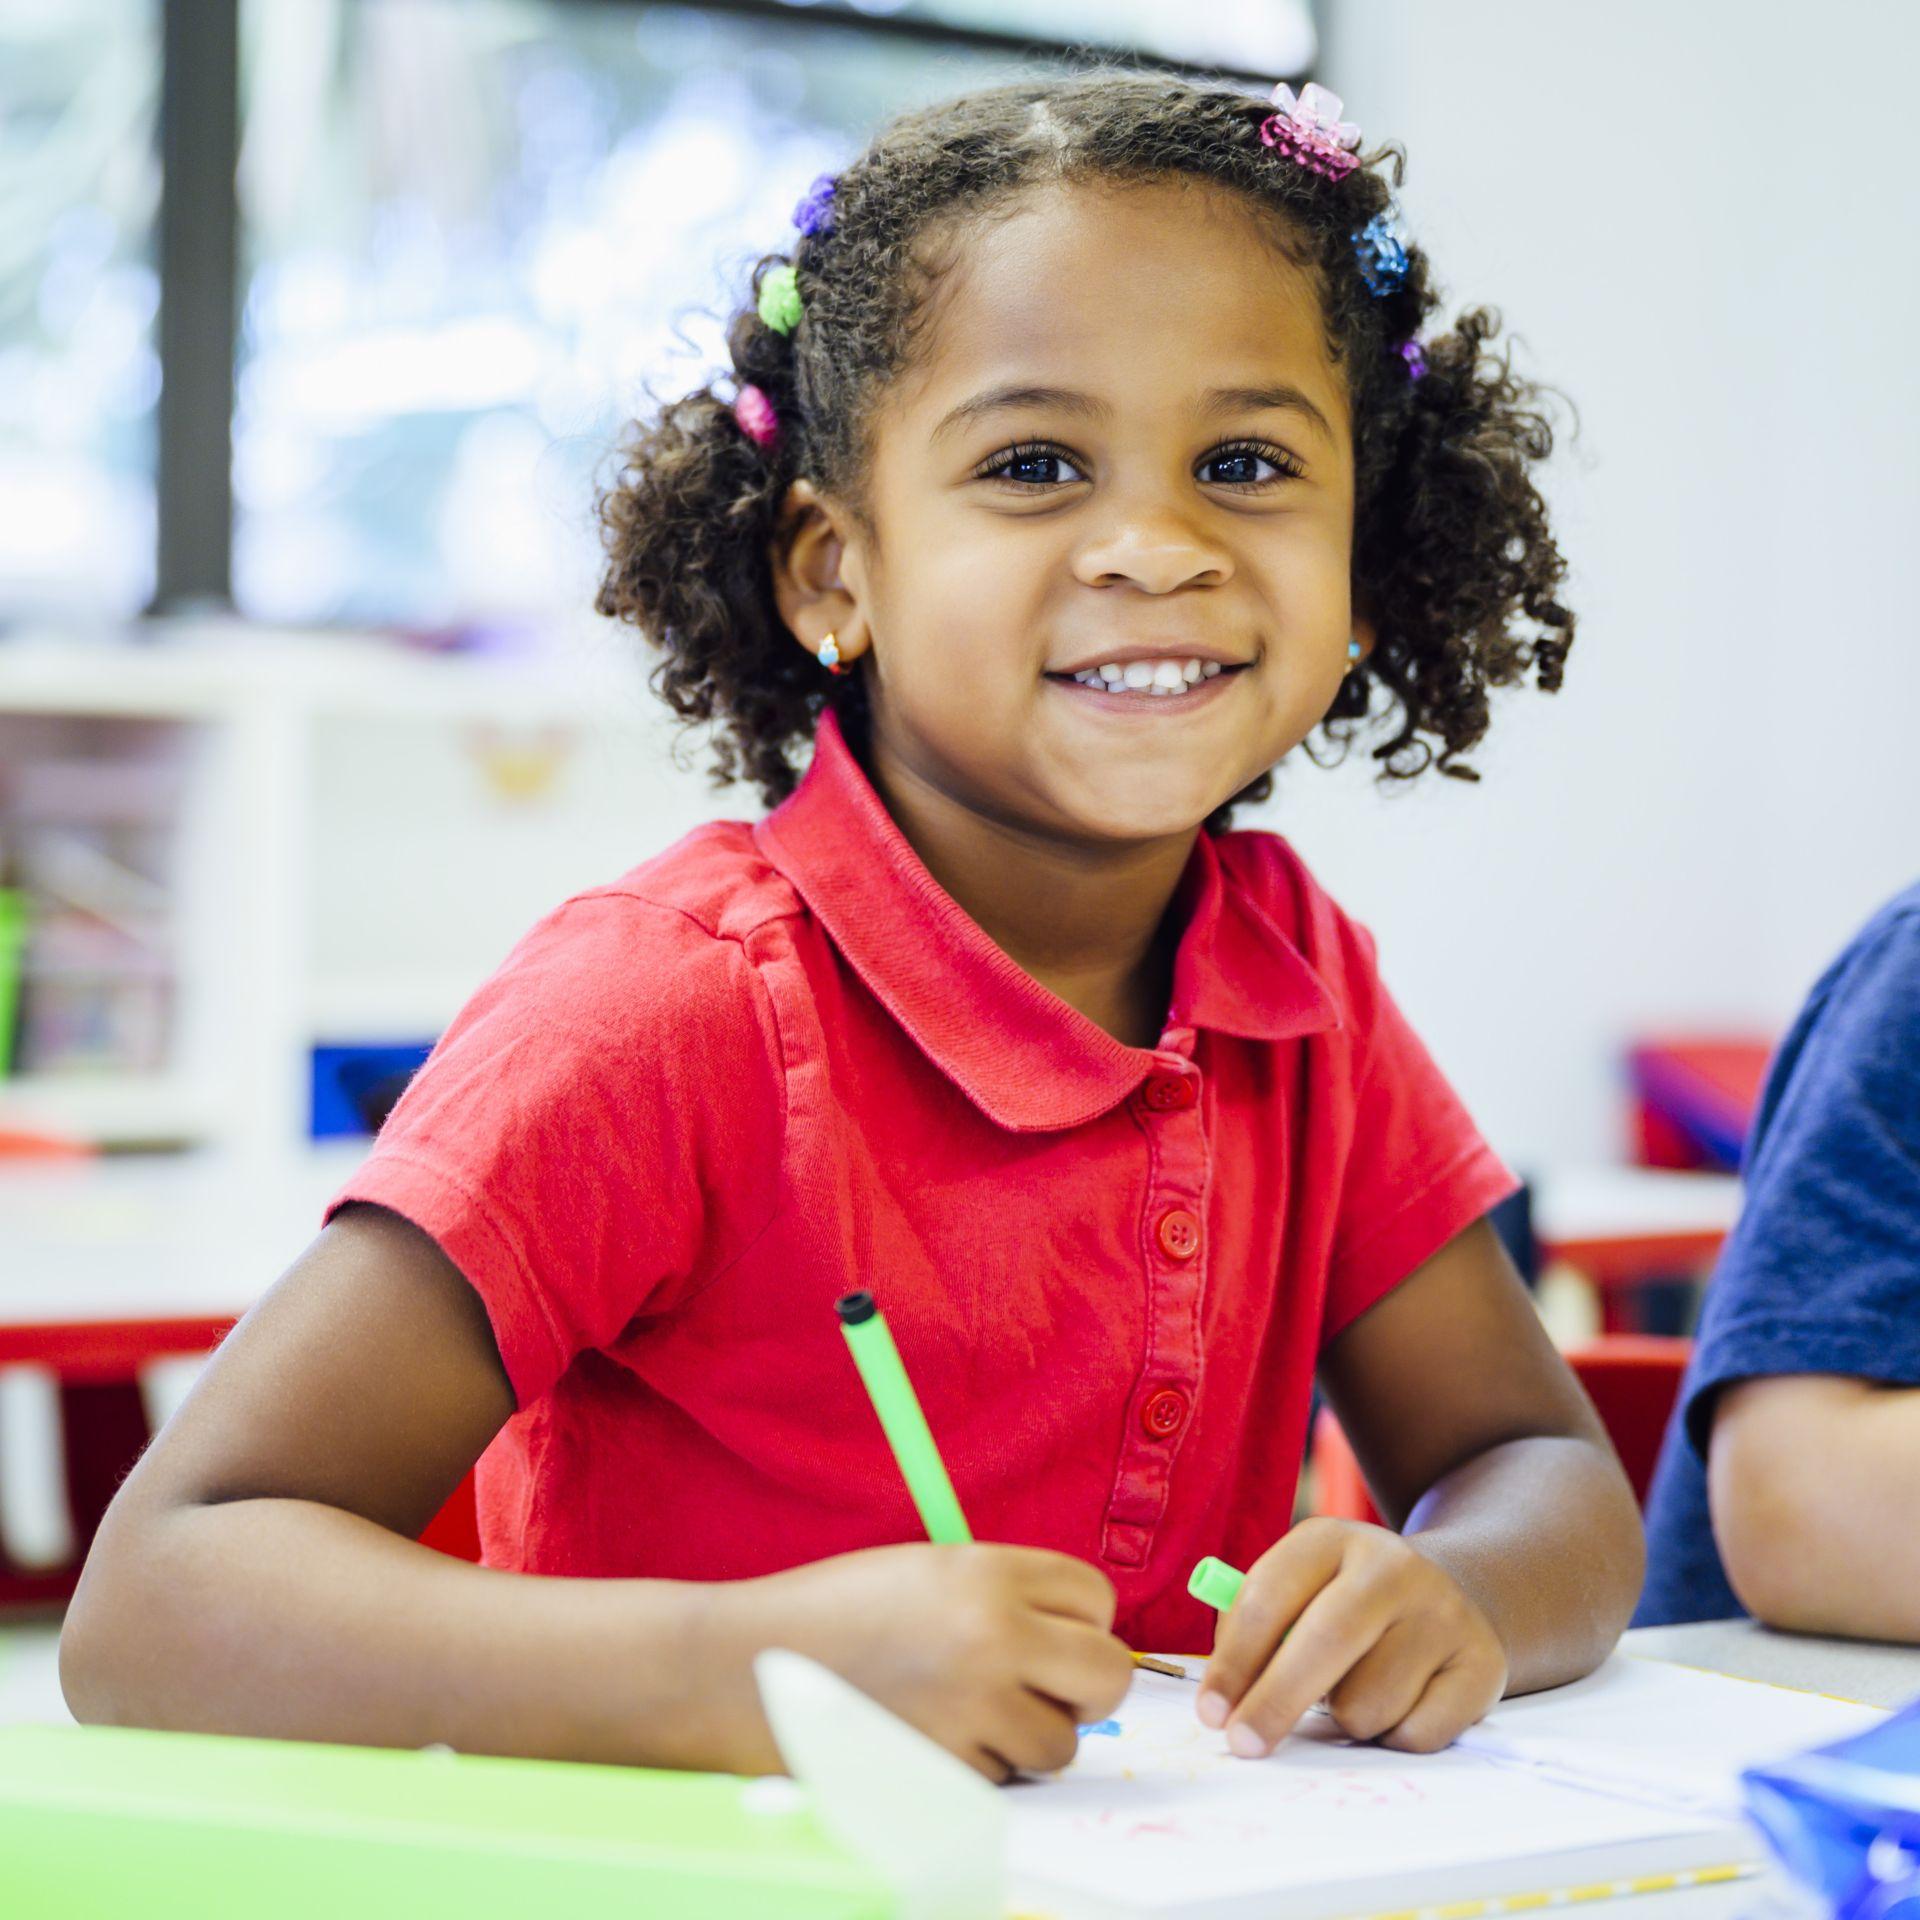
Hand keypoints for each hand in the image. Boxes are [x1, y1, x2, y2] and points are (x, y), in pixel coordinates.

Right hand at [736, 1543, 1134, 1781]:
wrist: (744, 1666)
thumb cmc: (833, 1612)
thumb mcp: (926, 1572)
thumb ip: (1001, 1595)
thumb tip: (1073, 1636)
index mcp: (987, 1573)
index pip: (1096, 1596)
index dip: (1083, 1620)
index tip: (1055, 1635)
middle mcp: (993, 1635)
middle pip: (1107, 1674)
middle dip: (1086, 1688)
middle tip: (1047, 1690)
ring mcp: (973, 1708)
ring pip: (1061, 1742)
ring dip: (1028, 1737)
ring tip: (970, 1713)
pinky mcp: (947, 1769)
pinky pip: (1005, 1779)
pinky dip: (981, 1767)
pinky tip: (931, 1736)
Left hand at [1197, 1519, 1506, 1756]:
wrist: (1450, 1595)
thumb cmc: (1347, 1605)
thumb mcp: (1302, 1590)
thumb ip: (1258, 1628)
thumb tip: (1226, 1698)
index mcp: (1331, 1539)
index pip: (1270, 1596)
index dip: (1234, 1660)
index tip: (1210, 1711)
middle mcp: (1392, 1566)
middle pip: (1324, 1641)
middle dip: (1275, 1702)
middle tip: (1243, 1743)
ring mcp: (1443, 1613)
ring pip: (1369, 1702)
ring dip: (1345, 1720)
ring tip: (1355, 1692)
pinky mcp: (1481, 1665)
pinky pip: (1417, 1734)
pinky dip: (1394, 1737)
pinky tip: (1401, 1702)